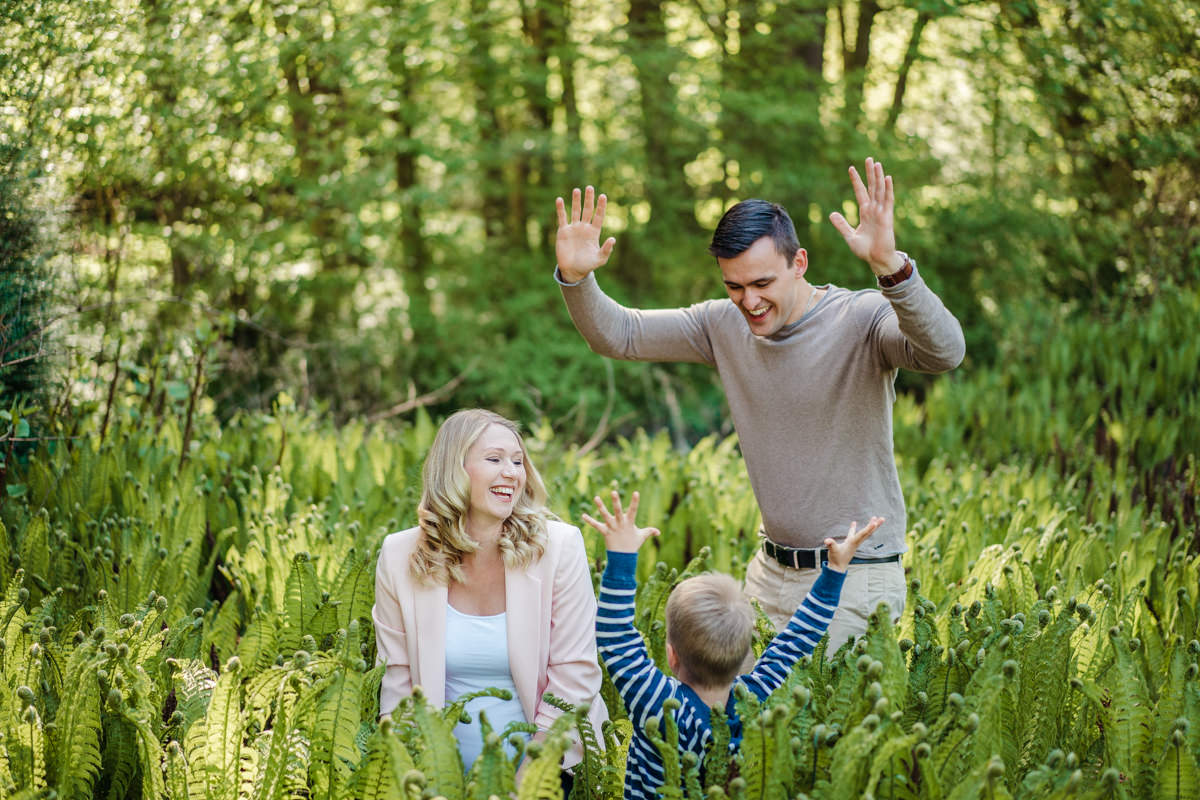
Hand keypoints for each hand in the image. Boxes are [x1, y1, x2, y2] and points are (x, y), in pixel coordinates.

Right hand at [555, 186, 615, 282]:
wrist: (572, 270)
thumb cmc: (588, 265)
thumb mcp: (600, 259)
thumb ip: (606, 250)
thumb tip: (613, 239)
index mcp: (594, 232)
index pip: (598, 216)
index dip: (601, 206)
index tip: (603, 196)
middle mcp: (584, 228)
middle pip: (587, 210)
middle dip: (589, 199)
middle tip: (590, 188)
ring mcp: (574, 228)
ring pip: (575, 211)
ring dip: (576, 201)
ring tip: (577, 190)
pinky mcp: (563, 231)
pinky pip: (562, 218)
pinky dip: (561, 209)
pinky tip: (560, 199)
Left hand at [582, 490, 659, 553]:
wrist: (623, 559)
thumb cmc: (632, 545)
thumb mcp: (641, 537)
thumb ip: (649, 531)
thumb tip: (658, 532)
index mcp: (629, 523)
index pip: (633, 510)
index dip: (635, 502)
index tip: (636, 492)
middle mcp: (620, 524)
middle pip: (617, 511)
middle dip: (616, 501)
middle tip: (613, 492)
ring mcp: (612, 528)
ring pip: (605, 515)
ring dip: (600, 507)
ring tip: (596, 497)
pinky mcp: (605, 533)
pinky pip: (596, 526)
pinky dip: (589, 521)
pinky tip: (583, 515)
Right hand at [824, 516, 884, 572]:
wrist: (837, 567)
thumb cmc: (836, 559)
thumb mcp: (833, 551)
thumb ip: (831, 545)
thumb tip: (827, 541)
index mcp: (853, 542)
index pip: (862, 534)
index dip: (868, 528)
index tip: (875, 522)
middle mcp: (856, 542)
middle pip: (868, 532)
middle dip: (875, 525)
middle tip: (882, 519)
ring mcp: (853, 543)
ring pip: (864, 533)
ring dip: (869, 526)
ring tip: (874, 518)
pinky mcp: (849, 543)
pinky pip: (853, 534)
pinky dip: (853, 528)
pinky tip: (854, 522)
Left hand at [829, 157, 904, 275]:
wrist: (877, 260)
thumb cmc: (865, 250)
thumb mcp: (849, 236)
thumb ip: (841, 225)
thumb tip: (831, 214)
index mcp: (865, 213)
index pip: (860, 192)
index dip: (856, 180)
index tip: (851, 168)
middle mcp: (874, 209)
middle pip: (872, 187)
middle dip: (870, 173)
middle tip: (869, 159)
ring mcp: (881, 212)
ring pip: (880, 190)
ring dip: (878, 177)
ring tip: (877, 163)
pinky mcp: (887, 217)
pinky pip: (888, 200)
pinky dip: (888, 189)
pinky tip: (887, 178)